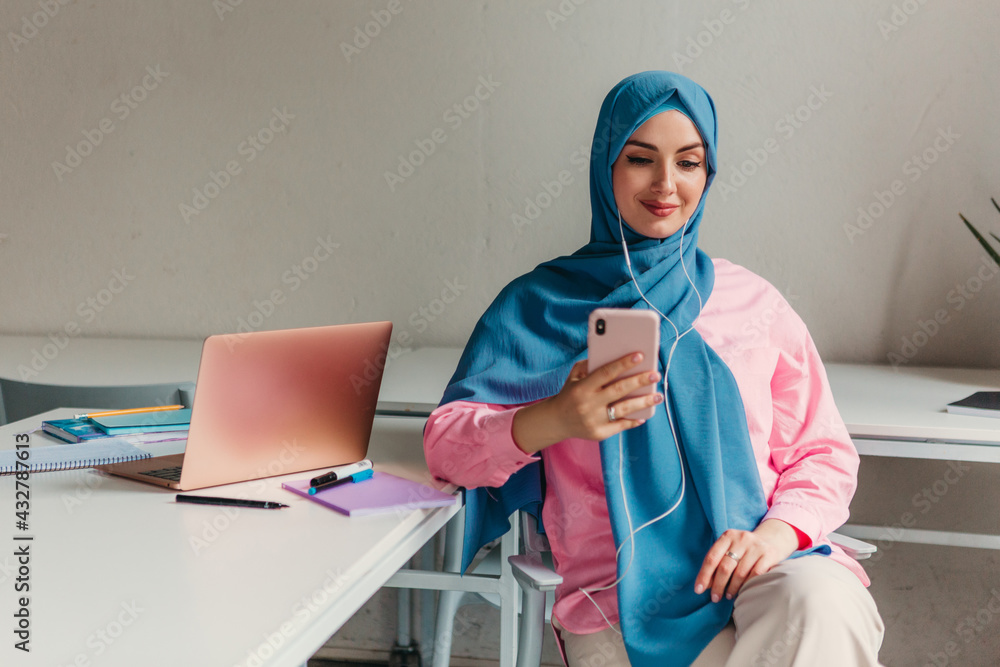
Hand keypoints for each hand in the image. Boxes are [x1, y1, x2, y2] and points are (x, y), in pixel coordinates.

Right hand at [511, 353, 662, 453]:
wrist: (556, 421)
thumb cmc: (570, 394)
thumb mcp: (574, 376)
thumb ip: (590, 365)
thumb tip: (615, 357)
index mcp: (582, 387)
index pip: (606, 372)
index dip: (623, 363)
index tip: (640, 355)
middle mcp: (588, 404)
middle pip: (619, 390)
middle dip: (639, 381)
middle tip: (655, 374)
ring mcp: (594, 420)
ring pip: (624, 409)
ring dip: (644, 402)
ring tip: (658, 395)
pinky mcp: (599, 434)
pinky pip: (621, 425)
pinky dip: (634, 420)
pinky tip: (645, 414)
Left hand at [694, 519, 799, 602]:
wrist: (772, 540)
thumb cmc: (744, 549)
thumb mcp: (729, 550)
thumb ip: (717, 564)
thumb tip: (704, 585)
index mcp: (728, 536)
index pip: (712, 557)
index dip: (704, 575)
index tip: (698, 590)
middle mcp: (741, 539)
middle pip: (725, 566)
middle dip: (718, 585)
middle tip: (715, 597)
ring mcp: (756, 546)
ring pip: (740, 573)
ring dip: (732, 588)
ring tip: (728, 596)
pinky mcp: (769, 555)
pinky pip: (755, 575)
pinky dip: (747, 585)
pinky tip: (743, 591)